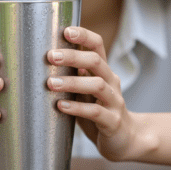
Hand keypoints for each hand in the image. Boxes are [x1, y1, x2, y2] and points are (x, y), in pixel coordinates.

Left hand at [46, 26, 136, 160]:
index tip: (65, 30)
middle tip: (50, 56)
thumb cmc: (98, 110)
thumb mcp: (86, 90)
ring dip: (72, 82)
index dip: (83, 35)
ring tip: (51, 83)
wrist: (125, 139)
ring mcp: (114, 101)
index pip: (97, 45)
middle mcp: (111, 82)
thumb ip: (73, 75)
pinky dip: (77, 108)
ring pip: (97, 85)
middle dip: (73, 56)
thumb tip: (45, 59)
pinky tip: (61, 106)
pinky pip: (95, 112)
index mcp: (103, 71)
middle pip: (96, 61)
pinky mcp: (112, 122)